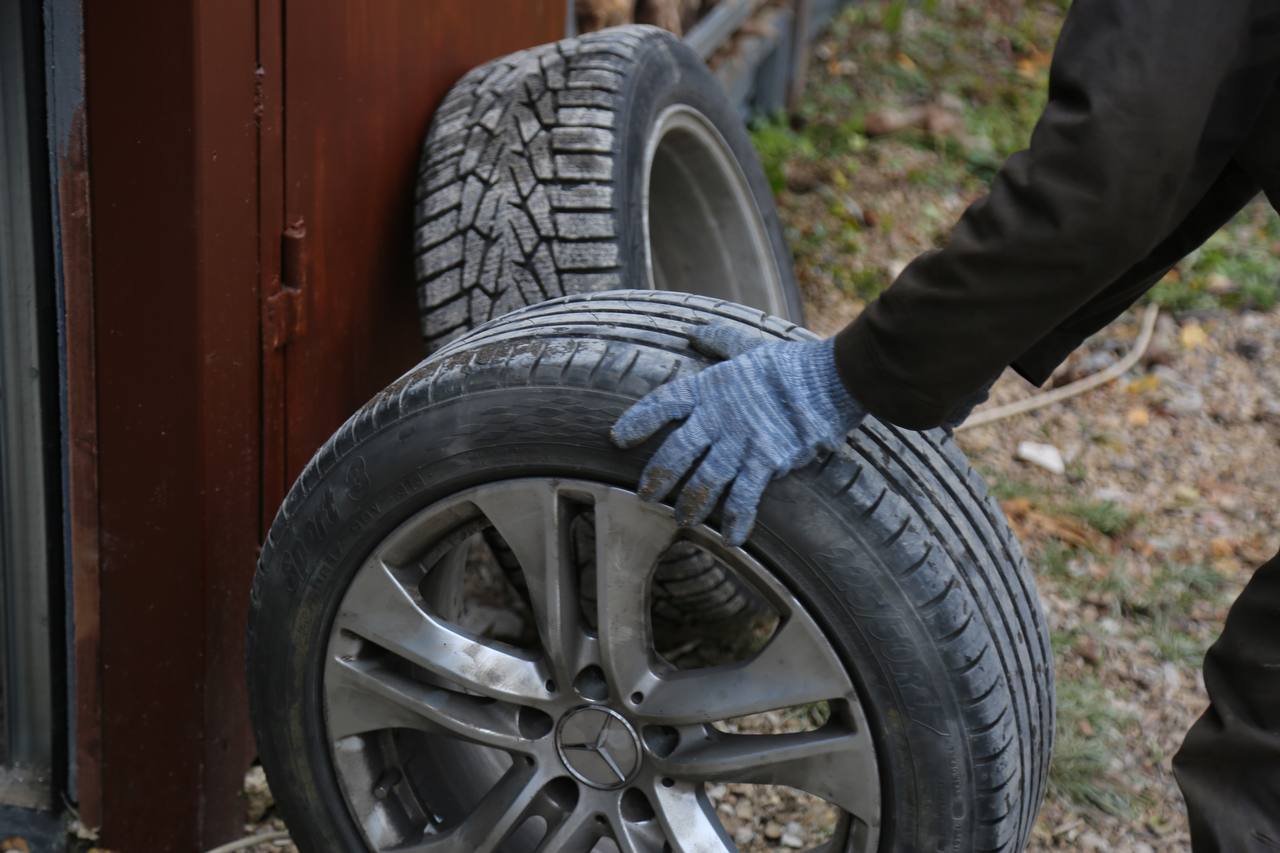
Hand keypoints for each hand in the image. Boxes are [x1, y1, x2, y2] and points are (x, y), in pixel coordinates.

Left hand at [611, 322, 865, 544]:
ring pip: (703, 482)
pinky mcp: (765, 462)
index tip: (618, 436)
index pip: (662, 403)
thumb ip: (720, 341)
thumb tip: (697, 331)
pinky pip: (744, 498)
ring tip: (682, 519)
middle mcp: (717, 418)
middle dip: (657, 477)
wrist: (829, 380)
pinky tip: (731, 538)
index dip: (638, 420)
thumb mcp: (749, 346)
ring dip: (690, 505)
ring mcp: (740, 443)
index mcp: (709, 388)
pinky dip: (736, 520)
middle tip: (646, 495)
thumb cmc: (790, 364)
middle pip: (675, 452)